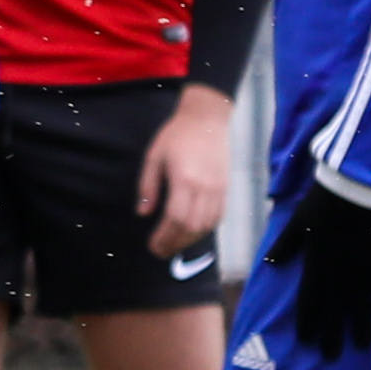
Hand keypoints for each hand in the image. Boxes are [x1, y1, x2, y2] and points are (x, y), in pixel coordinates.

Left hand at [139, 84, 234, 256]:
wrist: (208, 118)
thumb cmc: (177, 135)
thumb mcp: (154, 157)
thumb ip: (148, 186)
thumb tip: (143, 213)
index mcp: (184, 179)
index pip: (175, 218)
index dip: (164, 237)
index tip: (153, 246)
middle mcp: (205, 187)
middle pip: (192, 226)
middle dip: (175, 243)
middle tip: (160, 251)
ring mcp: (219, 188)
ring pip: (207, 224)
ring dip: (189, 239)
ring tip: (173, 245)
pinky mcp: (226, 187)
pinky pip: (218, 216)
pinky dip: (204, 229)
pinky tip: (191, 232)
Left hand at [274, 166, 370, 357]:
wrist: (355, 188)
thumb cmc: (322, 203)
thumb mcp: (296, 224)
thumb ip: (284, 247)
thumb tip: (270, 264)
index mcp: (314, 266)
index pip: (308, 303)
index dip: (307, 323)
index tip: (306, 342)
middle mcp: (337, 275)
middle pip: (333, 312)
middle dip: (331, 335)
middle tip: (331, 357)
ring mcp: (360, 271)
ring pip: (359, 307)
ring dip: (360, 328)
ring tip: (360, 346)